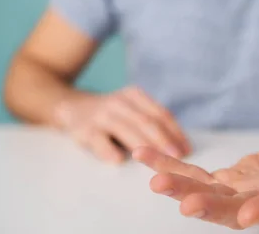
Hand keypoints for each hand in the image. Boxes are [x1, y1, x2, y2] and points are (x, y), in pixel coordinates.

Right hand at [55, 86, 189, 162]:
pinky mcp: (84, 129)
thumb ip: (151, 122)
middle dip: (164, 140)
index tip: (188, 149)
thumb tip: (182, 147)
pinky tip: (119, 161)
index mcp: (135, 96)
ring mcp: (101, 115)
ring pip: (126, 130)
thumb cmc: (111, 115)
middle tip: (177, 158)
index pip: (160, 114)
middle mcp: (119, 102)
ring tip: (157, 162)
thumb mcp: (131, 110)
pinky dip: (109, 151)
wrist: (71, 108)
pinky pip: (99, 141)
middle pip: (146, 121)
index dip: (176, 132)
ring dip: (144, 147)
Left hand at [133, 119, 258, 228]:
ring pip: (205, 193)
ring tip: (154, 176)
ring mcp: (240, 190)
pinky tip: (143, 155)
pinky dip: (169, 165)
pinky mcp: (224, 179)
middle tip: (182, 202)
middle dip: (209, 205)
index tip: (248, 214)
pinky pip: (192, 173)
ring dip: (180, 186)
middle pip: (234, 206)